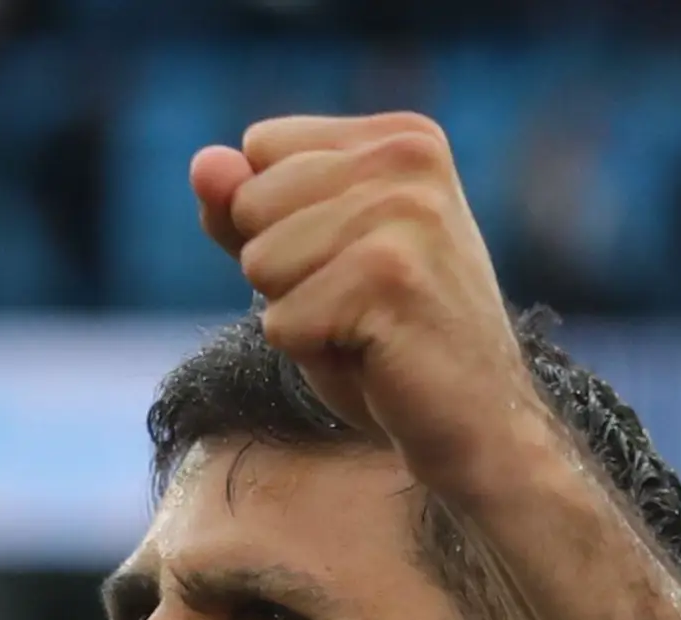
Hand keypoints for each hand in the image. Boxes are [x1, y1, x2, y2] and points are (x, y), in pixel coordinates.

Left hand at [193, 113, 552, 498]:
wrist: (477, 422)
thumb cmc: (387, 343)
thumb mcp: (306, 262)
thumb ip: (246, 208)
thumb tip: (202, 164)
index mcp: (398, 136)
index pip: (260, 147)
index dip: (276, 219)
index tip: (347, 261)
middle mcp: (408, 157)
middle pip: (251, 201)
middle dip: (282, 269)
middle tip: (358, 304)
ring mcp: (406, 213)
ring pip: (261, 261)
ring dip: (297, 314)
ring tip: (365, 328)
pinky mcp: (391, 277)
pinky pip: (281, 319)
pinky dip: (311, 353)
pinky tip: (373, 356)